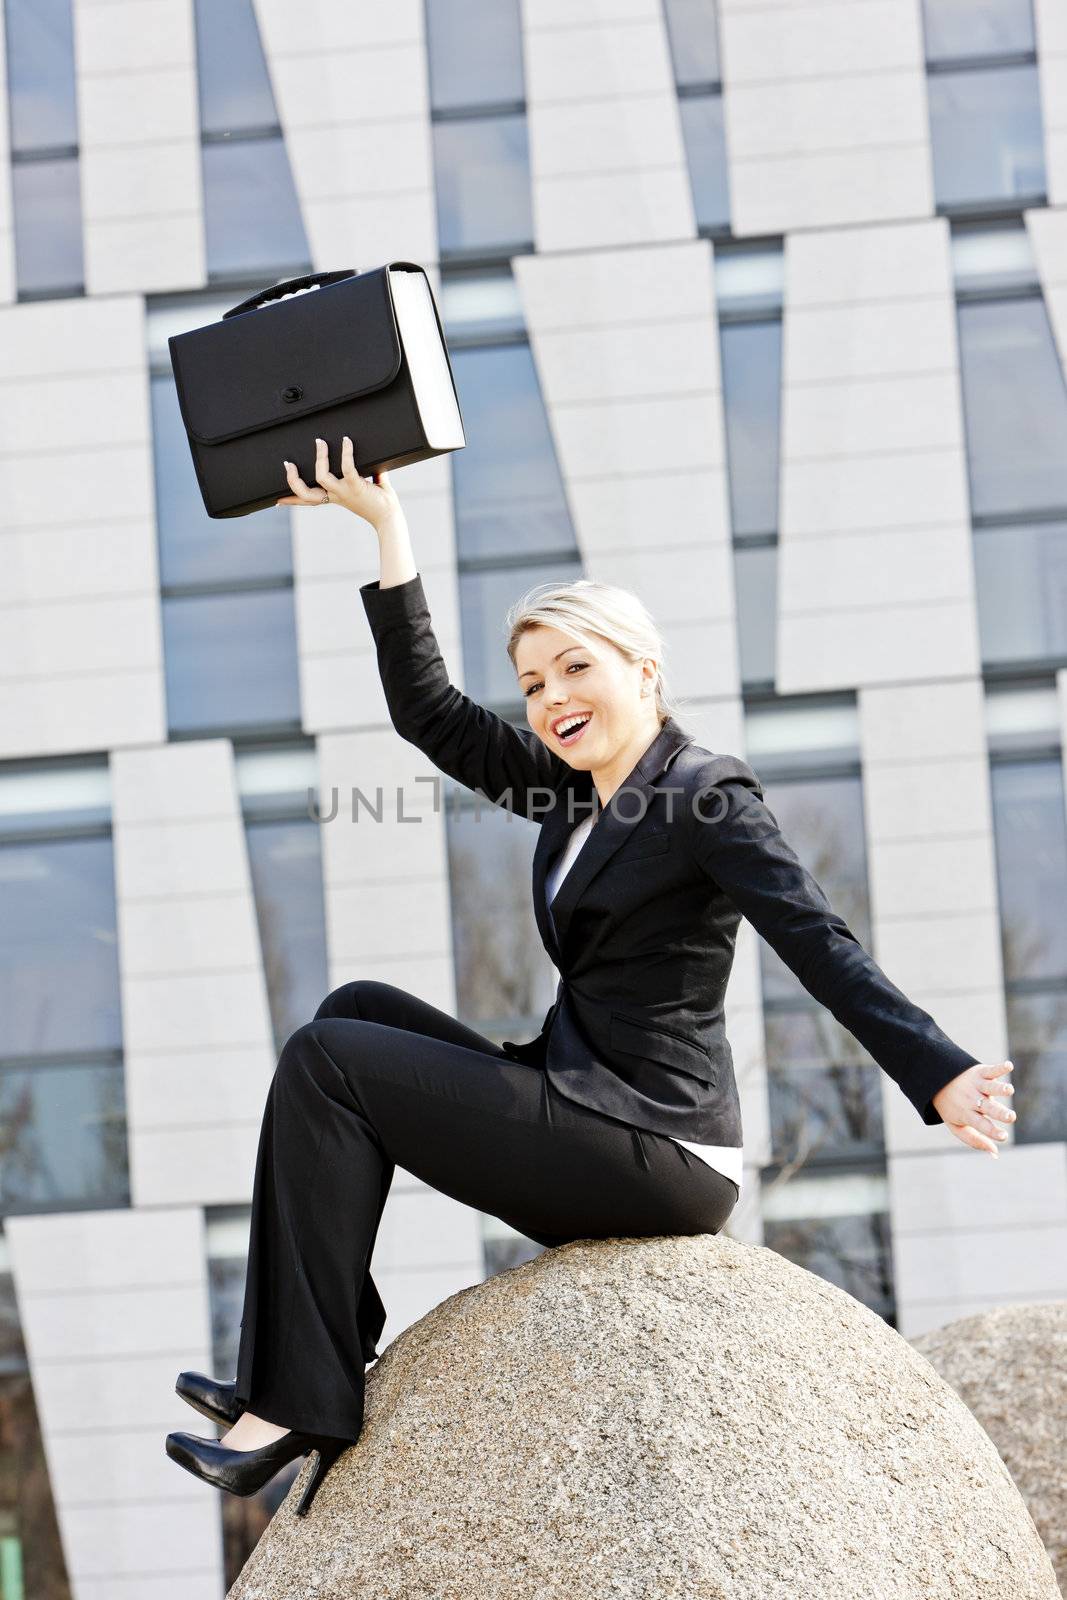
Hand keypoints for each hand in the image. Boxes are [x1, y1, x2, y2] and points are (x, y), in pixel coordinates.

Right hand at [276, 436, 402, 529]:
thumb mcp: (371, 490)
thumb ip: (372, 476)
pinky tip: (346, 441)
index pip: (308, 501)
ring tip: (319, 442)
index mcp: (335, 498)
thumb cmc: (382, 506)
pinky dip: (346, 453)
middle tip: (287, 464)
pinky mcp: (357, 487)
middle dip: (293, 480)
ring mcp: (345, 492)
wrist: (391, 519)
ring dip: (319, 458)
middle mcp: (336, 496)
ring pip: (321, 477)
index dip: (292, 500)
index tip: (277, 500)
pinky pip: (347, 468)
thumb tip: (378, 464)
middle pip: (306, 494)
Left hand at [932, 1060, 1014, 1156]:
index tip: (1003, 1136)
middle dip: (1000, 1112)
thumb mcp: (957, 1126)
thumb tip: (995, 1154)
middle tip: (1011, 1117)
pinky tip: (1009, 1066)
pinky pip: (990, 1070)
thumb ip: (975, 1140)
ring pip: (990, 1087)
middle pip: (988, 1107)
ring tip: (1009, 1090)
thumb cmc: (951, 1108)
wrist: (935, 1080)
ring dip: (1000, 1088)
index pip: (981, 1124)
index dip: (992, 1131)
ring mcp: (976, 1085)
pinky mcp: (979, 1072)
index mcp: (967, 1114)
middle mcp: (972, 1099)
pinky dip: (1000, 1068)